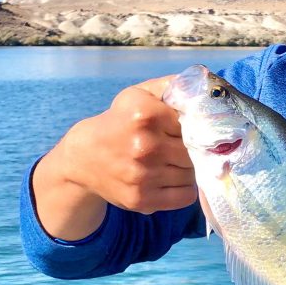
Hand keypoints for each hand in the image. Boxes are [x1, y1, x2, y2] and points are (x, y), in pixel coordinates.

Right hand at [32, 76, 197, 240]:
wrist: (84, 158)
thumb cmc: (119, 122)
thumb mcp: (138, 95)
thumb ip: (170, 86)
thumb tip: (201, 85)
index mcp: (146, 115)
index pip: (194, 123)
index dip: (194, 126)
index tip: (188, 129)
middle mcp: (145, 146)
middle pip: (195, 151)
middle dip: (193, 149)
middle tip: (182, 147)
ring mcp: (143, 176)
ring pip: (192, 174)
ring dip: (188, 169)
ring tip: (174, 162)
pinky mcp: (142, 199)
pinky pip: (185, 196)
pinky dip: (184, 189)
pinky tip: (171, 178)